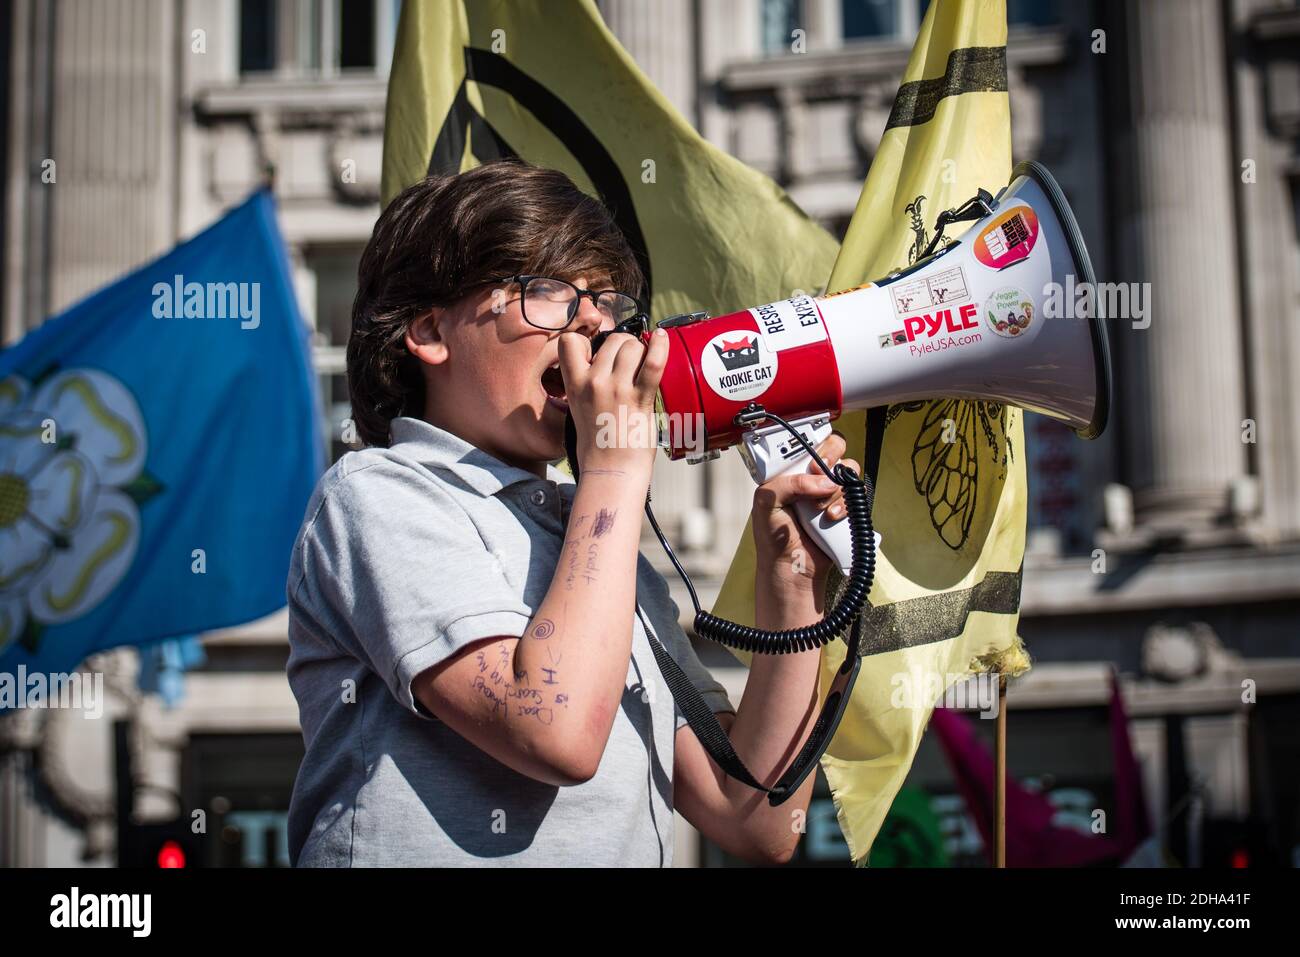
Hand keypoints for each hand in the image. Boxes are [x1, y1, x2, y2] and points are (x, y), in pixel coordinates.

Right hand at [559, 327, 668, 477]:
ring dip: (641, 350)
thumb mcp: (578, 408)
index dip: (587, 340)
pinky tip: (662, 339)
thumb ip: (587, 382)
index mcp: (574, 385)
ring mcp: (617, 389)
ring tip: (644, 364)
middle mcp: (593, 383)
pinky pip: (653, 362)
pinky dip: (661, 347)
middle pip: (612, 340)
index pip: (570, 341)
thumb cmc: (598, 444)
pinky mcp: (640, 398)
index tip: (597, 351)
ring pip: (632, 345)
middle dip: (624, 345)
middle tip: (630, 362)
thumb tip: (607, 359)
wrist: (611, 471)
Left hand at [751, 431, 858, 592]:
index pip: (805, 442)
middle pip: (834, 447)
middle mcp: (811, 478)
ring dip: (835, 487)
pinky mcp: (844, 508)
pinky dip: (845, 504)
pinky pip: (857, 494)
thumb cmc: (774, 538)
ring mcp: (830, 492)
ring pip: (848, 469)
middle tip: (817, 474)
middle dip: (828, 459)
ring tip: (819, 508)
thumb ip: (786, 483)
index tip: (809, 458)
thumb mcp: (766, 503)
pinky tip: (831, 517)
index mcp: (789, 472)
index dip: (811, 443)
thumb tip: (822, 481)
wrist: (792, 568)